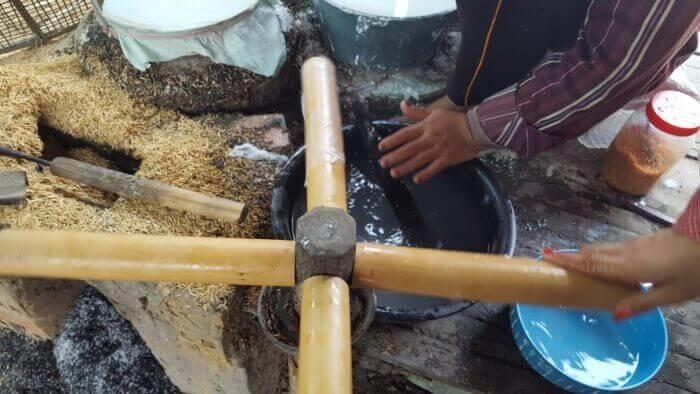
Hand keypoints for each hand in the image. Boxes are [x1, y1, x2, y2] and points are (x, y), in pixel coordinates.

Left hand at [378, 101, 479, 183]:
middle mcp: (429, 139)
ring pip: (418, 160)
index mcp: (425, 127)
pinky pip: (434, 168)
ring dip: (405, 167)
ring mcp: (438, 150)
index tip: (381, 147)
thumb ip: (417, 111)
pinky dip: (425, 174)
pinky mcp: (447, 160)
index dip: (392, 140)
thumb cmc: (454, 120)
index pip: (405, 134)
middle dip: (395, 156)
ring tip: (393, 173)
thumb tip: (402, 104)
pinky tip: (416, 180)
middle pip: (409, 149)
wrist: (475, 129)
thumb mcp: (435, 112)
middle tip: (383, 163)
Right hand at [543, 230, 699, 318]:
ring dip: (582, 254)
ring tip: (567, 260)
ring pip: (601, 249)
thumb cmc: (692, 270)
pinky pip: (611, 248)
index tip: (546, 257)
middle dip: (569, 257)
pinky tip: (598, 259)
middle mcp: (626, 253)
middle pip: (591, 254)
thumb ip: (641, 302)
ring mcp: (633, 245)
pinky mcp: (641, 243)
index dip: (568, 261)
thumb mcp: (671, 294)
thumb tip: (614, 314)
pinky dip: (597, 253)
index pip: (591, 264)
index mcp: (629, 267)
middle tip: (548, 260)